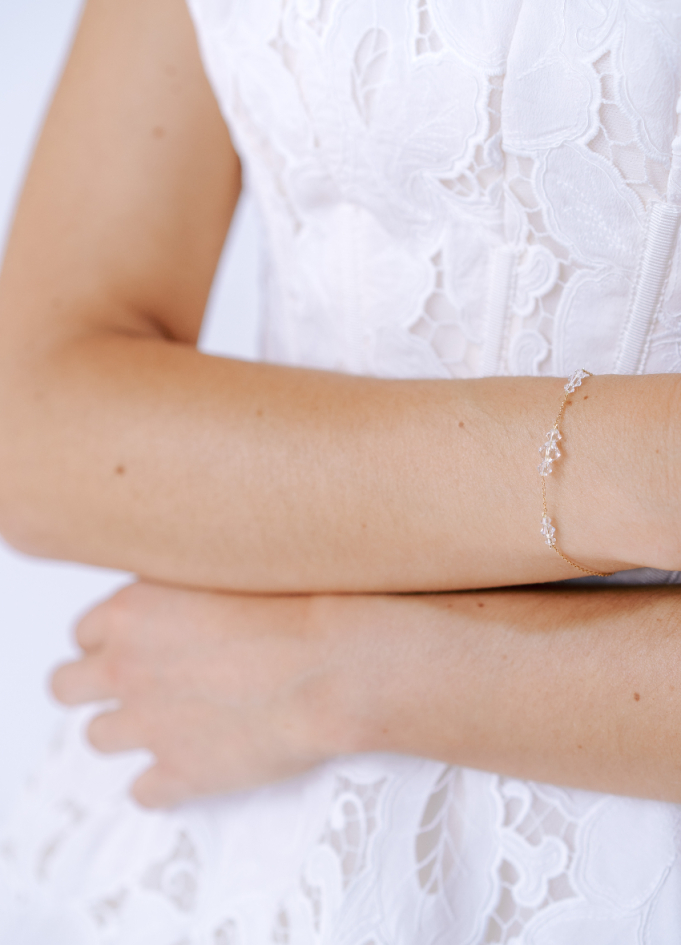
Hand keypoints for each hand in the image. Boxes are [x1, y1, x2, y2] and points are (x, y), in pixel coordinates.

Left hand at [51, 582, 361, 806]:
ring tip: (168, 722)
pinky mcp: (179, 773)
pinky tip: (192, 765)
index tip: (137, 645)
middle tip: (134, 684)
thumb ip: (178, 590)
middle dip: (93, 686)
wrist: (332, 665)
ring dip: (127, 732)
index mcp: (130, 613)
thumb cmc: (295, 608)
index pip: (84, 633)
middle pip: (66, 687)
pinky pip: (143, 792)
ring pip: (96, 738)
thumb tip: (173, 603)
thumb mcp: (223, 570)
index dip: (111, 640)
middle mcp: (124, 668)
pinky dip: (163, 783)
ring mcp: (147, 725)